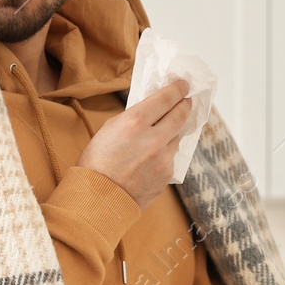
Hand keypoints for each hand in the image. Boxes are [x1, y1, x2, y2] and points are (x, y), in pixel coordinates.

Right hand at [76, 79, 191, 210]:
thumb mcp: (109, 129)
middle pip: (180, 115)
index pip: (165, 99)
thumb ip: (132, 118)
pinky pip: (171, 156)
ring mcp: (163, 158)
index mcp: (135, 123)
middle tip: (186, 100)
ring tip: (168, 127)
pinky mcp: (167, 174)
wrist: (100, 199)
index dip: (177, 89)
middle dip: (184, 105)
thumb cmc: (97, 163)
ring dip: (174, 129)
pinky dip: (166, 151)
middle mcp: (154, 139)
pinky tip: (155, 154)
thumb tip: (151, 111)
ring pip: (177, 136)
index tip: (183, 84)